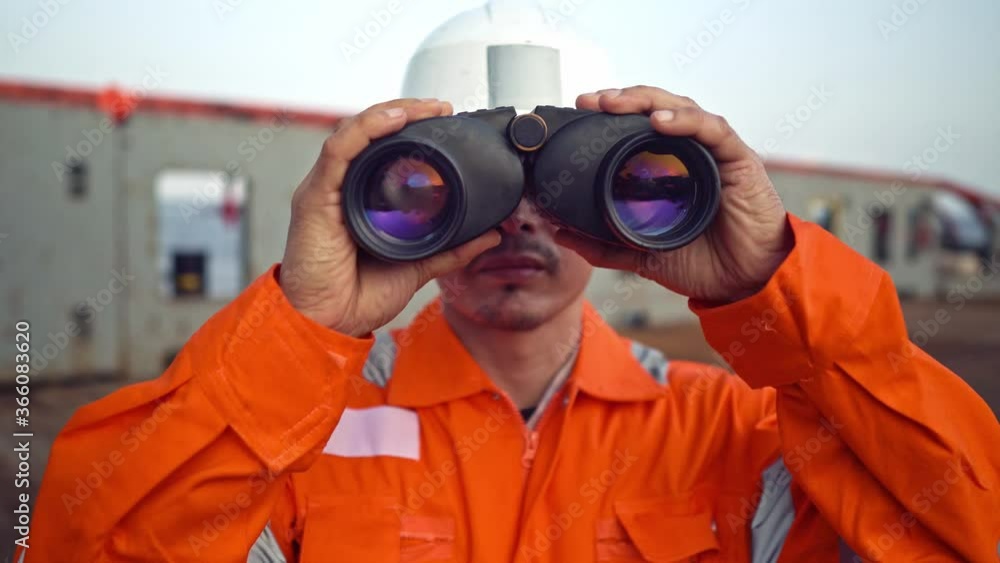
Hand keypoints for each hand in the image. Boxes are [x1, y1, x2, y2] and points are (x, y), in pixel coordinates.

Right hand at [279, 99, 500, 336]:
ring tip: (422, 107)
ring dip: (390, 113)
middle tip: (441, 107)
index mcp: (361, 199)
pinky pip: (338, 151)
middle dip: (405, 113)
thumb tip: (489, 236)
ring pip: (355, 132)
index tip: (445, 119)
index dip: (412, 129)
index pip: (384, 150)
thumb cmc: (356, 296)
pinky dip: (365, 130)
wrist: (327, 324)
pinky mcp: (315, 197)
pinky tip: (391, 120)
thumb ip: (450, 249)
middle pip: (370, 133)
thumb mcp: (416, 267)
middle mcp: (342, 187)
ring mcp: (327, 189)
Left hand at [557, 85, 792, 302]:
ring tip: (616, 103)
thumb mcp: (643, 255)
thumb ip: (604, 245)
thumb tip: (561, 233)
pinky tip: (660, 122)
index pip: (639, 127)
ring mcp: (716, 153)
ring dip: (647, 101)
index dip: (612, 114)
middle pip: (657, 109)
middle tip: (591, 100)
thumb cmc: (705, 263)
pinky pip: (713, 130)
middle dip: (622, 99)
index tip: (582, 110)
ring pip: (682, 110)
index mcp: (672, 167)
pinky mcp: (739, 160)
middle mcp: (694, 152)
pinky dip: (686, 121)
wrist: (745, 285)